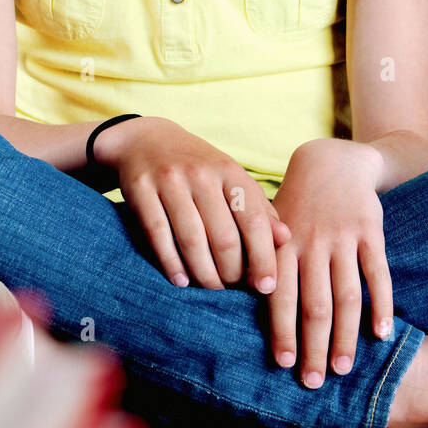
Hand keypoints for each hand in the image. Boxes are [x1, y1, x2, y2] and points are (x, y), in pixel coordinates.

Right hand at [91, 116, 291, 291]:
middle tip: (233, 287)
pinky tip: (181, 280)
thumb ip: (258, 209)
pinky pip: (158, 236)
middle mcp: (202, 174)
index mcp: (230, 171)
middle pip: (224, 237)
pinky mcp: (141, 190)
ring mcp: (170, 181)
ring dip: (204, 274)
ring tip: (211, 287)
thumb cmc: (198, 168)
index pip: (254, 220)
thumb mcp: (231, 179)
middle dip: (232, 272)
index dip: (264, 257)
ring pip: (192, 241)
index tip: (267, 286)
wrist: (146, 139)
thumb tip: (285, 239)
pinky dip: (171, 264)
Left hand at [267, 139, 391, 387]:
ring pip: (346, 296)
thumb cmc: (296, 204)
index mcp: (283, 245)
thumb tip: (246, 301)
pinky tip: (381, 334)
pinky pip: (377, 274)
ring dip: (345, 336)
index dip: (282, 331)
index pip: (281, 295)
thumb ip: (263, 260)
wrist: (333, 161)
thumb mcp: (272, 224)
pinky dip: (381, 305)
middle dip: (313, 347)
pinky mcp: (371, 232)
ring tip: (343, 369)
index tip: (282, 364)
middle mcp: (311, 243)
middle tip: (313, 382)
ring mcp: (343, 238)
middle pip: (314, 305)